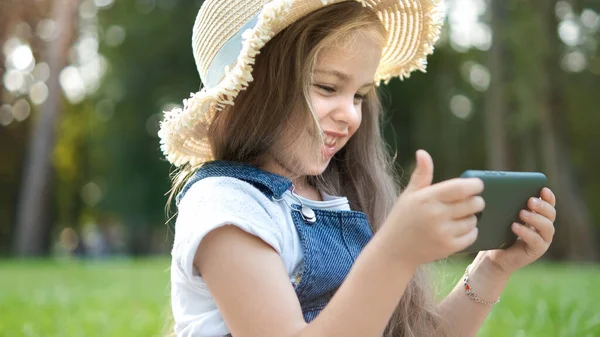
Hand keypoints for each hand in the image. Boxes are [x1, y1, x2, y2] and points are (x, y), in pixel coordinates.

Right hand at [376, 150, 484, 266]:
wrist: (394, 250)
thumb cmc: (402, 218)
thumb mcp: (408, 195)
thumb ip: (421, 175)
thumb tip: (422, 152)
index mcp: (427, 198)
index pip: (461, 188)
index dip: (475, 185)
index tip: (477, 185)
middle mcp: (436, 215)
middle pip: (473, 204)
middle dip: (477, 201)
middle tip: (473, 200)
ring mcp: (443, 233)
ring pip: (473, 220)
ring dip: (472, 216)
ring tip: (462, 215)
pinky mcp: (448, 247)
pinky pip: (471, 236)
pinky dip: (470, 231)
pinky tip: (460, 228)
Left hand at [485, 187, 556, 274]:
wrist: (494, 256)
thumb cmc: (499, 233)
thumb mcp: (505, 217)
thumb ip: (511, 206)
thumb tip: (505, 189)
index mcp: (539, 216)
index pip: (549, 204)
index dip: (548, 197)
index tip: (543, 189)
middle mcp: (544, 228)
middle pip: (551, 214)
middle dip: (542, 206)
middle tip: (530, 201)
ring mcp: (543, 240)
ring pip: (547, 227)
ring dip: (535, 218)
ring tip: (521, 213)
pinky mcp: (536, 250)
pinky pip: (536, 240)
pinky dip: (526, 232)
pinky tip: (515, 226)